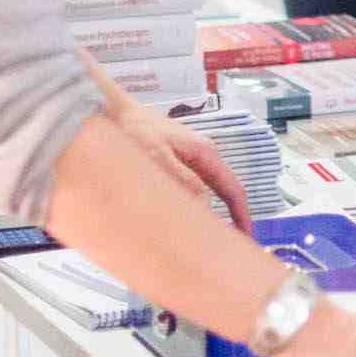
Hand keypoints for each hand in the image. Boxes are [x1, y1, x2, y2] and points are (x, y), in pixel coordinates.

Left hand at [115, 105, 254, 234]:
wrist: (109, 111)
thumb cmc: (132, 127)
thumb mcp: (158, 157)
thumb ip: (184, 182)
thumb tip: (205, 208)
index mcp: (204, 152)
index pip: (233, 189)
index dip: (242, 216)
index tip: (246, 237)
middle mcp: (199, 156)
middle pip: (221, 193)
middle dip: (225, 219)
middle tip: (223, 245)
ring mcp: (185, 160)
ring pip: (202, 193)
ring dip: (203, 214)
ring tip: (200, 238)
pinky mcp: (170, 165)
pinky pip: (186, 191)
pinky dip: (186, 207)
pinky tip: (177, 219)